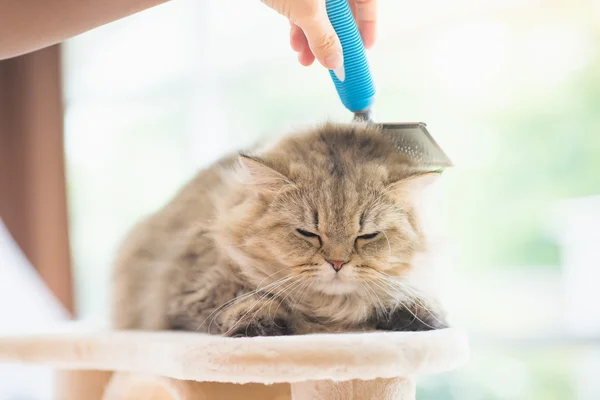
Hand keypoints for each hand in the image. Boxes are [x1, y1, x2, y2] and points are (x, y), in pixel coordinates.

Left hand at [261, 0, 376, 76]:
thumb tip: (336, 62)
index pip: (367, 0)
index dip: (368, 24)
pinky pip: (303, 7)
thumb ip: (323, 38)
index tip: (364, 48)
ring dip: (314, 38)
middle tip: (332, 60)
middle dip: (334, 38)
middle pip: (343, 9)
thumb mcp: (307, 10)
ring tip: (306, 59)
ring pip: (320, 11)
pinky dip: (300, 26)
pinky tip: (295, 44)